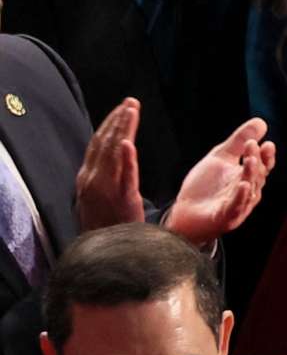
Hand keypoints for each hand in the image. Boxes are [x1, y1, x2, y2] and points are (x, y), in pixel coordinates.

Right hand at [75, 99, 146, 231]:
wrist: (105, 253)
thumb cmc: (107, 227)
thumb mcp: (98, 198)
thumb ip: (103, 179)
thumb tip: (112, 161)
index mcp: (88, 178)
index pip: (97, 145)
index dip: (109, 125)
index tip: (121, 109)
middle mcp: (92, 179)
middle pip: (104, 142)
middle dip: (117, 120)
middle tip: (131, 102)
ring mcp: (105, 189)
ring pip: (113, 152)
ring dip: (122, 129)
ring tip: (131, 110)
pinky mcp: (121, 199)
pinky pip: (124, 176)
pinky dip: (125, 158)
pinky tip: (127, 142)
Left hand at [163, 119, 275, 247]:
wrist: (185, 213)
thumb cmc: (206, 187)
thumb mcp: (221, 157)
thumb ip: (239, 141)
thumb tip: (261, 122)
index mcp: (247, 178)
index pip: (262, 166)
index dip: (266, 156)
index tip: (268, 143)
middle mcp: (247, 192)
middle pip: (256, 176)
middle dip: (256, 161)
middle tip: (252, 145)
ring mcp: (238, 206)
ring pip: (248, 190)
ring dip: (250, 175)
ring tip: (250, 160)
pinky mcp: (226, 217)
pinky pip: (235, 207)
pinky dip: (240, 197)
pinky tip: (242, 185)